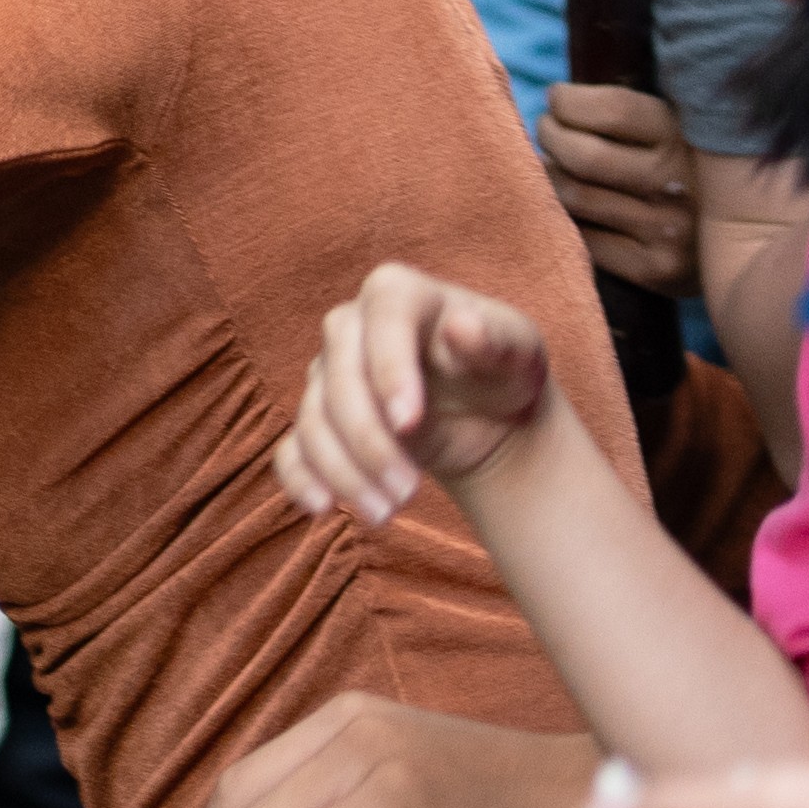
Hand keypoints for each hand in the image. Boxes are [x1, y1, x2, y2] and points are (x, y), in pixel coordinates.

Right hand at [279, 265, 564, 527]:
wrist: (488, 417)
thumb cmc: (501, 372)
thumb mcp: (516, 352)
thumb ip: (494, 339)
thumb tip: (463, 326)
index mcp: (399, 294)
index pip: (382, 318)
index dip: (388, 370)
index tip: (409, 423)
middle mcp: (351, 327)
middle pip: (338, 379)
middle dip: (368, 441)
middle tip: (408, 493)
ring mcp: (328, 375)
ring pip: (313, 422)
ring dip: (345, 474)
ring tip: (386, 514)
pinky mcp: (318, 420)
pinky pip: (292, 450)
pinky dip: (301, 479)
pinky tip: (323, 508)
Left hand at [537, 85, 697, 300]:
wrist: (756, 240)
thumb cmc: (700, 165)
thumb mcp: (687, 123)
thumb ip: (641, 106)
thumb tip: (568, 91)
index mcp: (688, 136)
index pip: (611, 110)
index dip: (568, 101)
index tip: (557, 97)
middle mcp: (678, 184)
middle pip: (582, 155)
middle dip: (550, 134)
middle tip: (548, 128)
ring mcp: (667, 231)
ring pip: (575, 197)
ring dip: (550, 174)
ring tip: (552, 162)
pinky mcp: (656, 270)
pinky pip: (585, 238)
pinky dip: (566, 216)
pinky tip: (570, 201)